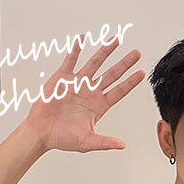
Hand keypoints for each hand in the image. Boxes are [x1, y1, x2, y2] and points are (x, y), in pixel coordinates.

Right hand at [25, 36, 143, 152]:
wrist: (42, 132)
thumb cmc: (63, 138)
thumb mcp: (87, 142)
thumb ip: (105, 142)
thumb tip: (122, 145)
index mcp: (99, 106)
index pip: (119, 92)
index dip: (130, 82)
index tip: (141, 73)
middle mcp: (91, 92)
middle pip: (111, 74)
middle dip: (124, 64)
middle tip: (136, 54)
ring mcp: (78, 83)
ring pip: (94, 63)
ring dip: (104, 51)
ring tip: (115, 40)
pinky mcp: (62, 78)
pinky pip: (71, 60)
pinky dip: (76, 50)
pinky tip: (83, 39)